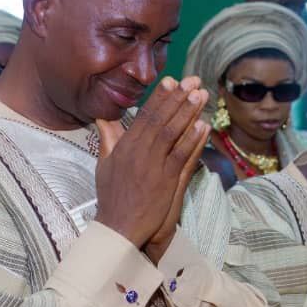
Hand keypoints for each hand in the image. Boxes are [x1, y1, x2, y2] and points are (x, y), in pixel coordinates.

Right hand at [94, 76, 210, 252]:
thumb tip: (102, 117)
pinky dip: (193, 140)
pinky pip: (181, 155)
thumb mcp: (104, 164)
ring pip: (172, 133)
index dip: (159, 97)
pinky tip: (203, 126)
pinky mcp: (166, 180)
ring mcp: (153, 165)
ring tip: (200, 95)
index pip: (144, 116)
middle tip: (193, 80)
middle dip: (177, 98)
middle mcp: (138, 152)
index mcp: (124, 147)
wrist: (118, 226)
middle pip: (160, 119)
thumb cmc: (111, 197)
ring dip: (187, 113)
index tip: (171, 81)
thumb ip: (108, 138)